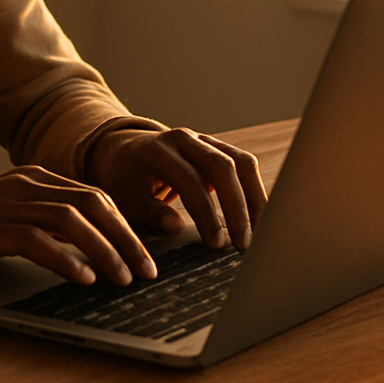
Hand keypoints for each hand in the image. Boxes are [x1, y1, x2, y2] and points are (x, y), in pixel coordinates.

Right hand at [0, 167, 158, 285]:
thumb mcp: (6, 218)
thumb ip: (42, 224)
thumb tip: (86, 250)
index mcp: (32, 178)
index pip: (95, 195)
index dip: (127, 223)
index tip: (146, 253)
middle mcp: (24, 184)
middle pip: (93, 202)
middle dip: (127, 237)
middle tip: (147, 270)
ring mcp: (7, 203)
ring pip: (72, 219)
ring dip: (104, 250)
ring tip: (122, 278)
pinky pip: (38, 240)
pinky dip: (66, 259)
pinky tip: (82, 278)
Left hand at [85, 128, 266, 251]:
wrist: (124, 153)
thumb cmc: (124, 181)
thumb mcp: (124, 200)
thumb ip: (148, 213)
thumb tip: (176, 226)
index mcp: (157, 149)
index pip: (189, 179)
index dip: (205, 212)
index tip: (215, 243)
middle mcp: (184, 139)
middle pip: (222, 166)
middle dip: (237, 207)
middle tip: (243, 243)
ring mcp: (204, 140)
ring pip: (241, 162)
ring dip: (254, 199)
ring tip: (260, 233)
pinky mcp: (218, 148)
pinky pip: (244, 165)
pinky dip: (254, 191)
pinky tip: (258, 218)